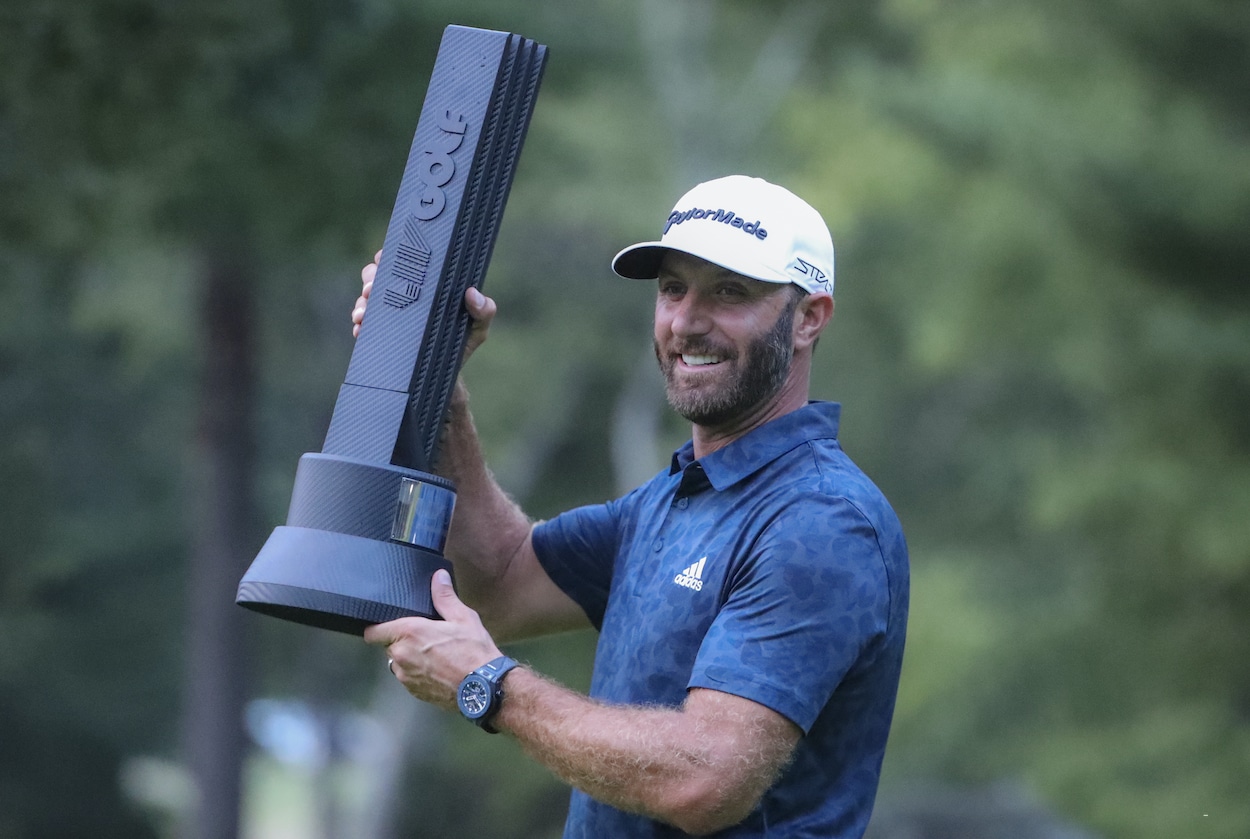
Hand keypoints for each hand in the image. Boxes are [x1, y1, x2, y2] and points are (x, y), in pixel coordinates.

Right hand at [351, 250, 497, 360]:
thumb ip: (483, 311)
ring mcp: (388, 314)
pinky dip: (359, 324)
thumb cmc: (461, 344)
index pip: (402, 262)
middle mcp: (403, 296)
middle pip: (376, 275)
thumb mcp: (477, 328)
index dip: (390, 256)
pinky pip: (362, 324)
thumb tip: (473, 294)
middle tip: (372, 289)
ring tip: (364, 314)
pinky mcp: (379, 333)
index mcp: (424, 287)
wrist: (444, 377)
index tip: (384, 258)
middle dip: (370, 278)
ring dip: (361, 303)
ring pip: (365, 299)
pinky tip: (360, 329)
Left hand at [363, 569, 504, 709]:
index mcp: (409, 633)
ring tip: (432, 655)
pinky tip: (437, 670)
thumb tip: (438, 576)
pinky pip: (408, 678)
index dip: (378, 628)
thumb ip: (445, 597)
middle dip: (401, 642)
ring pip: (398, 663)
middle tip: (423, 638)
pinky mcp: (414, 692)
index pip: (373, 632)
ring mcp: (406, 677)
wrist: (484, 688)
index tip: (388, 625)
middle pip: (389, 646)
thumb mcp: (463, 618)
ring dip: (409, 658)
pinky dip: (417, 674)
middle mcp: (401, 656)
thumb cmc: (473, 650)